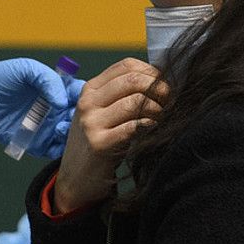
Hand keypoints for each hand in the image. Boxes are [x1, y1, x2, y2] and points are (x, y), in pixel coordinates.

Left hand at [0, 58, 84, 158]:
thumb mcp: (25, 68)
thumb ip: (47, 78)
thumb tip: (62, 100)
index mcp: (55, 90)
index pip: (81, 94)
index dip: (88, 96)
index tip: (88, 98)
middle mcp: (55, 110)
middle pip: (81, 116)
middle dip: (85, 117)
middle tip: (75, 115)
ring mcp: (47, 127)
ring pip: (72, 135)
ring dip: (73, 133)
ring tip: (62, 127)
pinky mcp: (37, 144)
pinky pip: (56, 150)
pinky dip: (63, 149)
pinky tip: (57, 140)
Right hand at [53, 58, 167, 212]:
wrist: (75, 178)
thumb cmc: (98, 141)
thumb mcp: (102, 111)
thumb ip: (122, 95)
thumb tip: (160, 81)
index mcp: (91, 88)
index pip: (126, 65)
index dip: (151, 72)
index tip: (163, 85)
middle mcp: (88, 102)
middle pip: (133, 80)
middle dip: (158, 88)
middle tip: (169, 101)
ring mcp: (92, 122)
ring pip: (135, 101)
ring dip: (157, 108)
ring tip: (161, 118)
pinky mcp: (99, 144)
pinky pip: (132, 127)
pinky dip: (148, 124)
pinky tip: (152, 129)